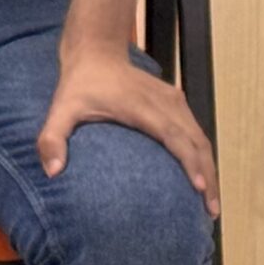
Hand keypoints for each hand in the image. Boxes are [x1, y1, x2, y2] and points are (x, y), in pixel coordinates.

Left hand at [37, 44, 220, 216]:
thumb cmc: (80, 85)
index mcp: (143, 108)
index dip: (189, 162)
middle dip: (208, 177)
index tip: (199, 188)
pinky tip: (203, 179)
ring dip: (209, 169)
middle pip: (197, 142)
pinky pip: (196, 133)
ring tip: (211, 204)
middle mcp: (165, 104)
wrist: (98, 53)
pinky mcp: (177, 102)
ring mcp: (175, 101)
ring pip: (201, 139)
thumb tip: (52, 172)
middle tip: (211, 212)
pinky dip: (203, 156)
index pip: (174, 137)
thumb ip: (52, 139)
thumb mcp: (60, 110)